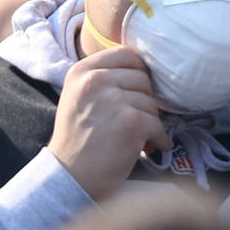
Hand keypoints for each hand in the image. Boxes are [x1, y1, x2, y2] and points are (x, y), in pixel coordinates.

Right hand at [48, 47, 171, 200]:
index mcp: (82, 71)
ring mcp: (113, 100)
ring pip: (152, 103)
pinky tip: (150, 147)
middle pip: (142, 78)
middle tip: (136, 119)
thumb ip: (101, 78)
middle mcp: (96, 80)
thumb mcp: (78, 96)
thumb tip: (142, 70)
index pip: (126, 54)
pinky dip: (159, 139)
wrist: (70, 174)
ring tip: (138, 137)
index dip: (138, 72)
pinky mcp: (130, 122)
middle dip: (145, 101)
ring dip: (151, 122)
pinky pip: (158, 125)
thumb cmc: (76, 138)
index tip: (136, 91)